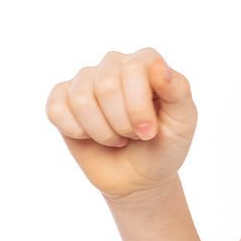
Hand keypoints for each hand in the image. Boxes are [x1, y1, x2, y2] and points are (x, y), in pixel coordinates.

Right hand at [45, 48, 197, 201]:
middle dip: (122, 124)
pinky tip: (90, 136)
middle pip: (105, 86)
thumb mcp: (182, 123)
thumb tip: (159, 65)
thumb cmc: (164, 146)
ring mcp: (85, 80)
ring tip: (116, 137)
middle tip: (134, 136)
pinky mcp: (62, 99)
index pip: (133, 69)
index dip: (138, 107)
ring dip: (102, 132)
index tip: (149, 133)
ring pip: (82, 101)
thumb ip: (178, 91)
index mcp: (145, 62)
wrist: (139, 177)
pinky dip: (77, 132)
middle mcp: (113, 64)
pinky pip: (57, 109)